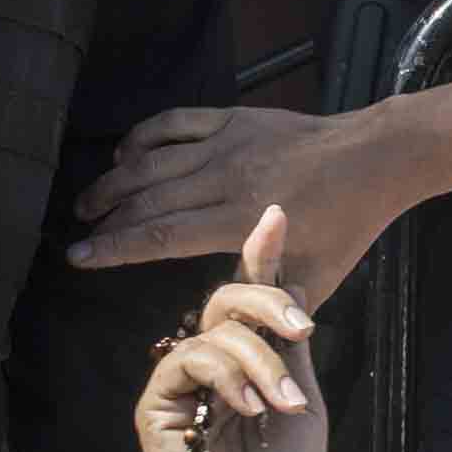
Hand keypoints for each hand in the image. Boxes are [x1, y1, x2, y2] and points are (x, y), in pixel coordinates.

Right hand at [76, 100, 416, 282]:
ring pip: (152, 160)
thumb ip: (273, 303)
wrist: (375, 156)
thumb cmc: (348, 223)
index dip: (115, 247)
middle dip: (105, 216)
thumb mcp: (317, 276)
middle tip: (76, 232)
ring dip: (114, 180)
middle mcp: (226, 177)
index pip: (161, 235)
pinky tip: (124, 155)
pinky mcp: (233, 118)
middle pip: (146, 197)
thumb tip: (236, 333)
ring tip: (88, 201)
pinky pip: (174, 122)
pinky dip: (142, 137)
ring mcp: (228, 142)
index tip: (80, 256)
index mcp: (241, 221)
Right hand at [135, 209, 328, 451]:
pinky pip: (186, 357)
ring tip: (282, 402)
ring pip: (213, 328)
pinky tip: (246, 404)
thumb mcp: (305, 391)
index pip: (249, 294)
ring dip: (258, 357)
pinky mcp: (157, 403)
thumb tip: (286, 271)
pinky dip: (224, 373)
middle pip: (226, 297)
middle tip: (302, 330)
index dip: (261, 255)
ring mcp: (181, 380)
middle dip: (266, 302)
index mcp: (248, 354)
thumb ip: (288, 335)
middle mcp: (211, 361)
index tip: (275, 212)